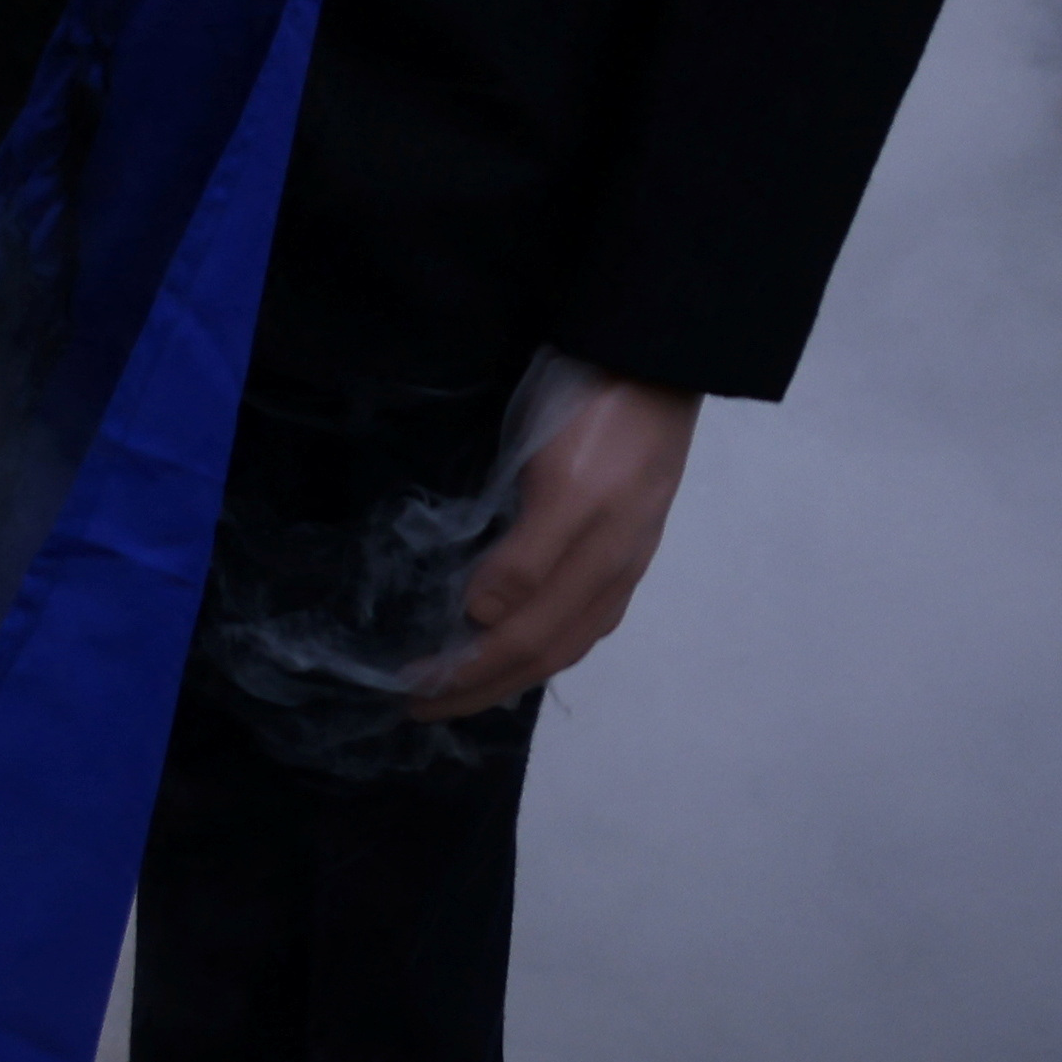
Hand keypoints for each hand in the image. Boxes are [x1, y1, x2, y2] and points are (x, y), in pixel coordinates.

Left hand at [422, 362, 698, 715]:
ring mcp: (616, 552)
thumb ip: (529, 557)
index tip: (409, 694)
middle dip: (481, 684)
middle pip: (542, 651)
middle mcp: (609, 572)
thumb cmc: (601, 419)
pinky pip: (571, 604)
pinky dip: (536, 632)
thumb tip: (483, 621)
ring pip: (560, 634)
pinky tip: (511, 629)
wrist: (652, 358)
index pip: (523, 644)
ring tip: (461, 683)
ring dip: (508, 665)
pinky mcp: (608, 527)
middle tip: (418, 703)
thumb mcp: (563, 485)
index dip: (469, 676)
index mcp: (595, 568)